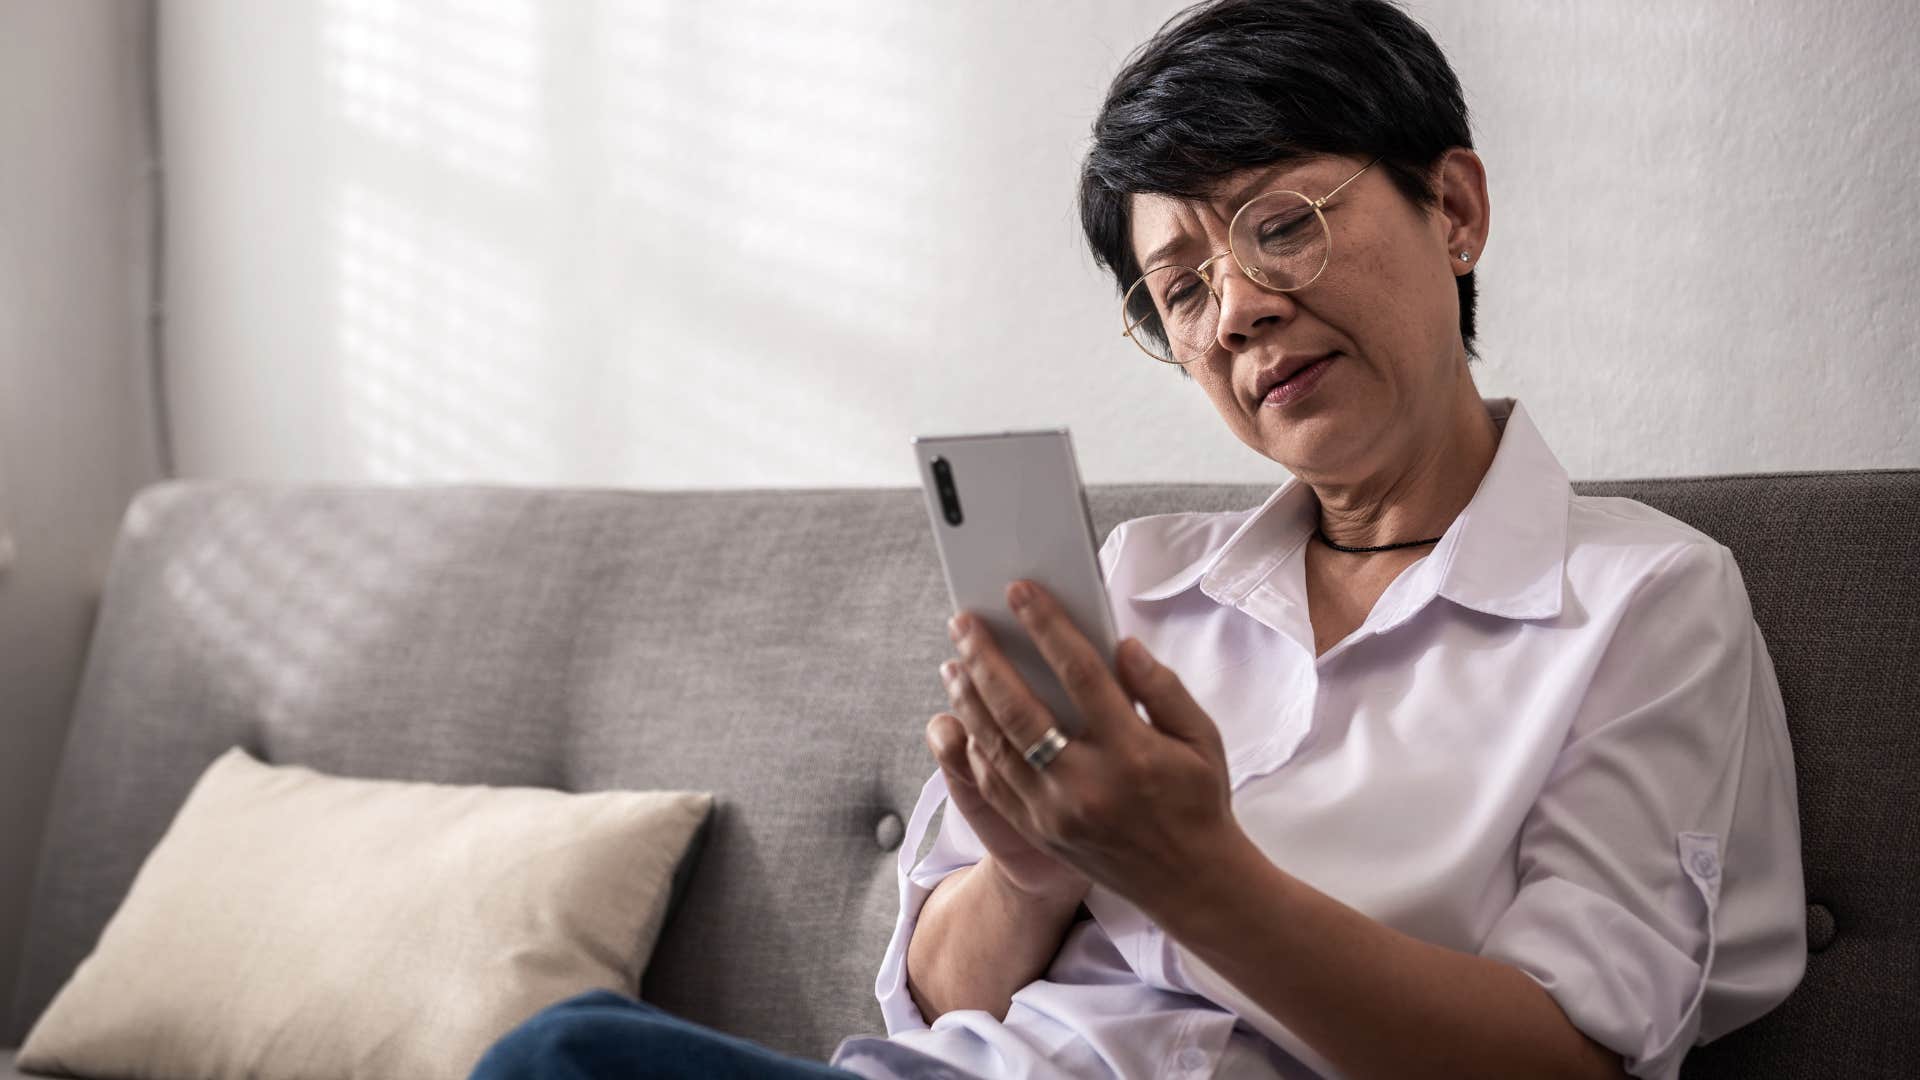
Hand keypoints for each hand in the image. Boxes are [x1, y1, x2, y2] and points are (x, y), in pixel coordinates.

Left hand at [937, 581, 1243, 917]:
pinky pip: (994, 784)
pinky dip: (975, 747)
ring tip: (953, 663)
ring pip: (996, 746)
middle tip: (963, 623)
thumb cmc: (1198, 800)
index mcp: (1133, 752)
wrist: (1191, 884)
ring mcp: (1056, 813)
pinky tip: (965, 717)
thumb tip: (1120, 646)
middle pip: (1019, 710)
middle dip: (984, 659)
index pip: (1081, 674)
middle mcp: (1087, 784)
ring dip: (969, 700)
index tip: (1020, 592)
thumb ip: (1163, 688)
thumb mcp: (1202, 738)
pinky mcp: (1039, 833)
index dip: (1047, 627)